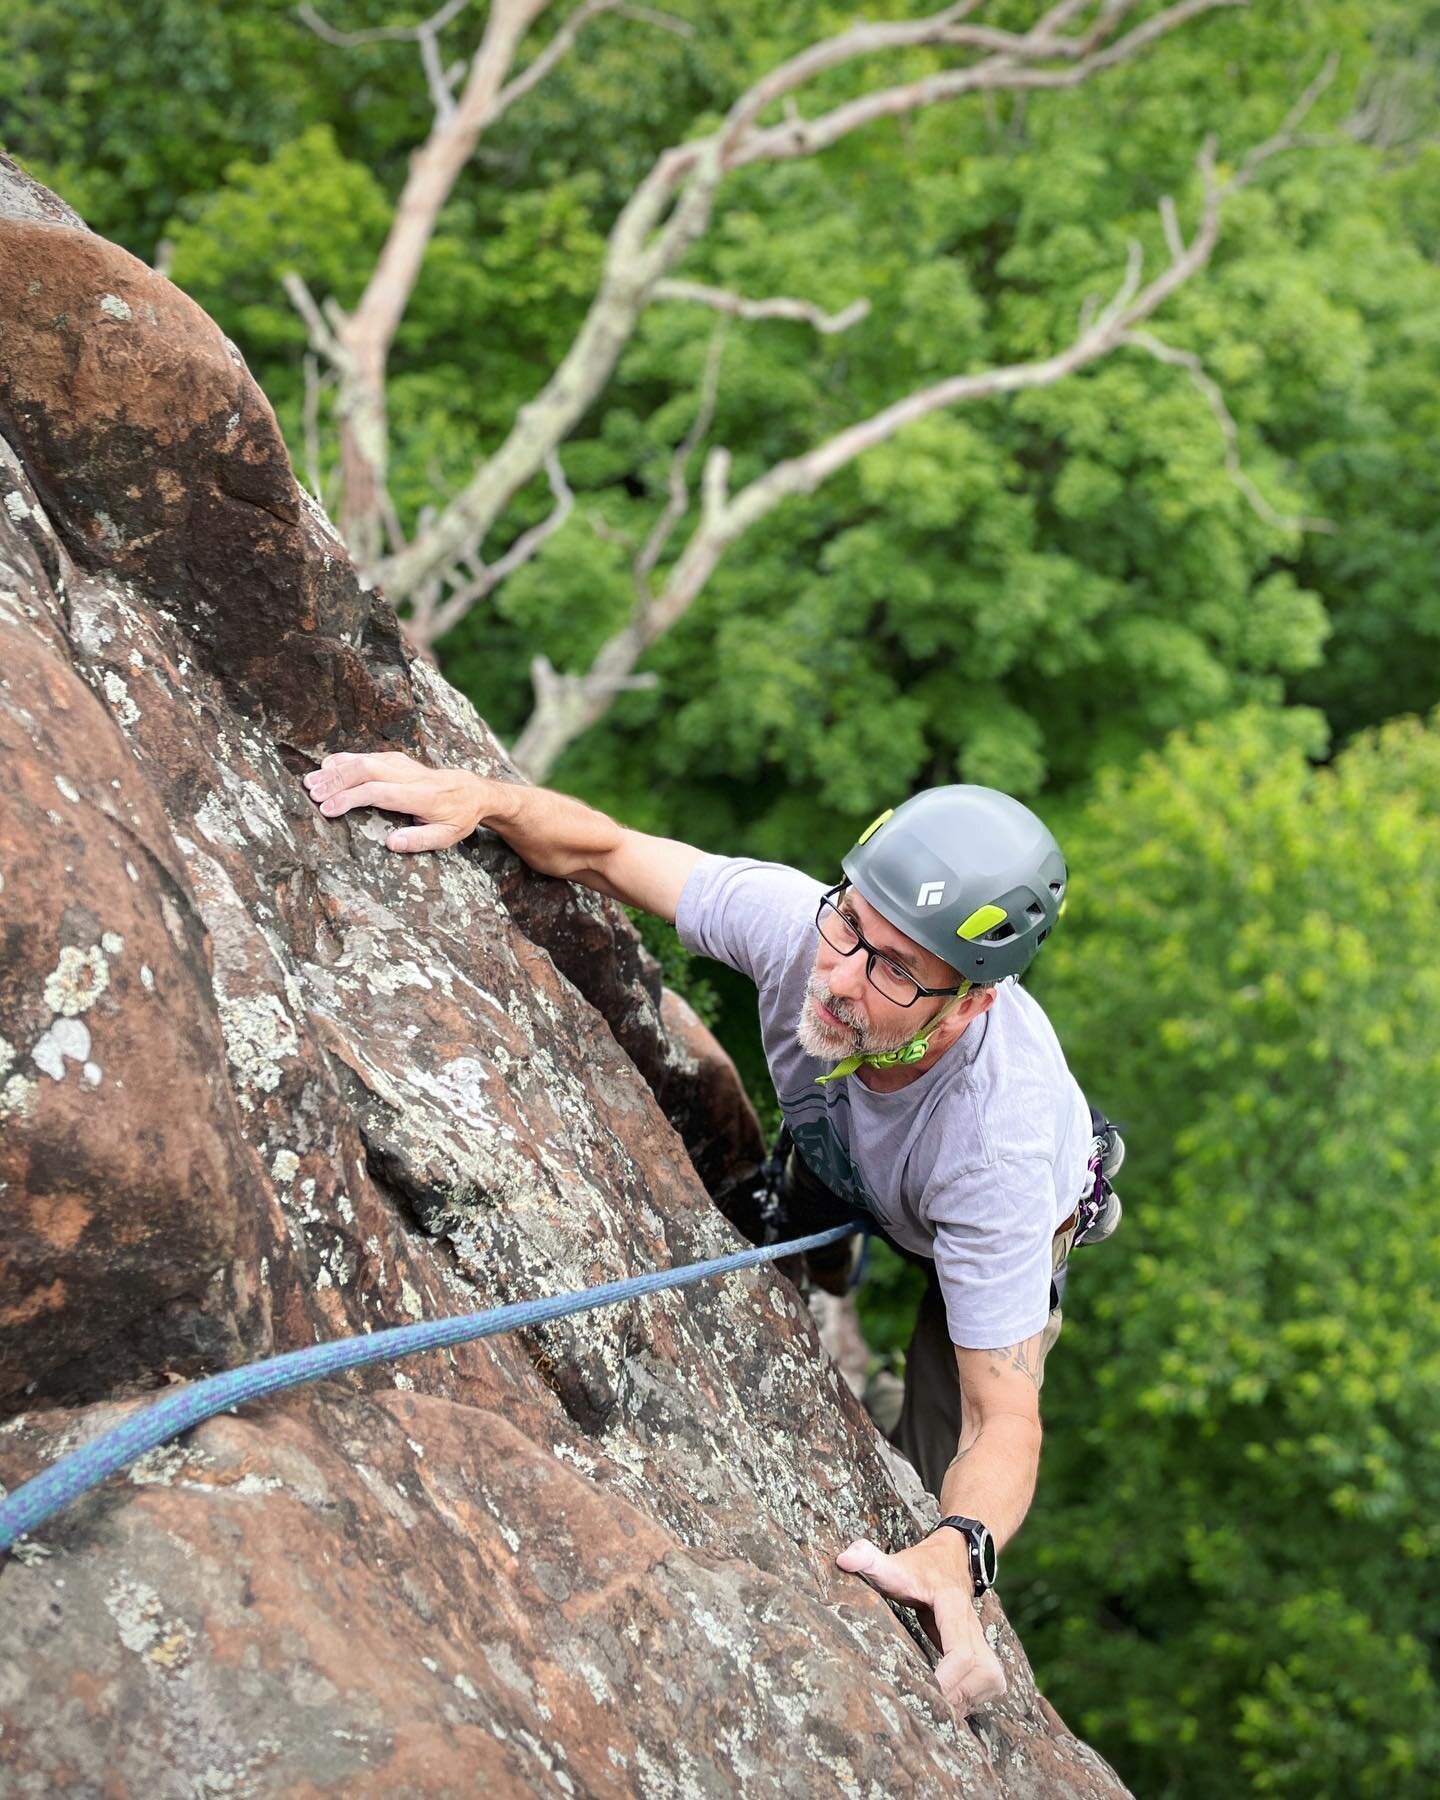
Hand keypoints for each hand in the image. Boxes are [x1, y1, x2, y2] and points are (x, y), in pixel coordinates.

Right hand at [302, 751, 483, 853]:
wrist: (474, 791)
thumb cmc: (459, 818)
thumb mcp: (447, 837)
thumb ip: (419, 841)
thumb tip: (390, 843)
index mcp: (420, 796)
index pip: (378, 792)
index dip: (350, 798)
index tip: (327, 809)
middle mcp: (409, 775)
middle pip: (366, 770)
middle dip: (336, 780)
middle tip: (311, 793)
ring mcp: (403, 764)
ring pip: (364, 760)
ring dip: (336, 770)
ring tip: (310, 782)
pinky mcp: (398, 760)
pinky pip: (368, 756)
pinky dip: (346, 760)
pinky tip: (327, 766)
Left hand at [836, 1534, 1005, 1714]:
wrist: (951, 1557)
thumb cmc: (919, 1566)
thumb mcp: (894, 1563)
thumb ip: (868, 1558)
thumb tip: (844, 1559)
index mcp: (952, 1606)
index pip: (961, 1650)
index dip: (947, 1679)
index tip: (925, 1692)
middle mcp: (973, 1625)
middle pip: (984, 1672)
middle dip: (958, 1695)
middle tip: (928, 1706)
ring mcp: (982, 1639)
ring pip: (992, 1679)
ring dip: (968, 1699)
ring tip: (938, 1706)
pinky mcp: (983, 1651)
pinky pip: (990, 1682)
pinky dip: (973, 1697)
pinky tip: (949, 1700)